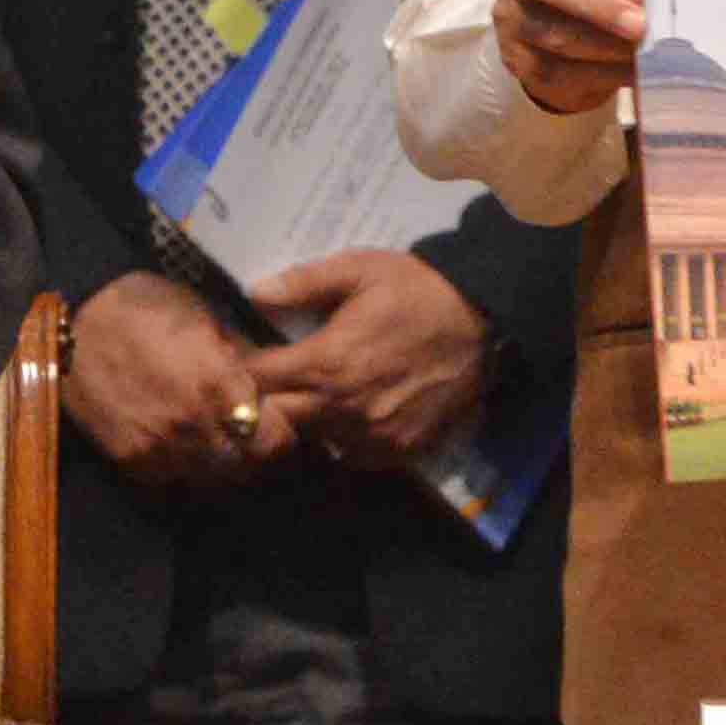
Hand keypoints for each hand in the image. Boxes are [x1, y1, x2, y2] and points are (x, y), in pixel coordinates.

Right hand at [63, 268, 286, 494]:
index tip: (279, 424)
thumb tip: (269, 380)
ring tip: (219, 445)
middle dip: (256, 454)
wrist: (69, 332)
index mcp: (217, 384)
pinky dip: (186, 473)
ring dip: (223, 467)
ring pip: (214, 482)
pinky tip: (184, 450)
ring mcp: (161, 449)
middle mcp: (193, 425)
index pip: (275, 440)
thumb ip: (239, 356)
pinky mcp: (132, 462)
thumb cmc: (140, 311)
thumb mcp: (201, 317)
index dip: (282, 435)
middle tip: (253, 438)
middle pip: (248, 467)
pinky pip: (175, 484)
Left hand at [237, 248, 491, 466]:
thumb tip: (253, 293)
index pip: (257, 384)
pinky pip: (352, 455)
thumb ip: (302, 283)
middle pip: (278, 421)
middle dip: (267, 402)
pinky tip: (348, 410)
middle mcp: (344, 410)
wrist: (483, 322)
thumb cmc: (416, 291)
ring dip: (306, 421)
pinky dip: (342, 437)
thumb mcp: (359, 270)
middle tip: (273, 380)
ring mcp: (372, 437)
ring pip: (313, 440)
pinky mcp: (399, 451)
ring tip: (312, 394)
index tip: (242, 359)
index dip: (243, 372)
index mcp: (326, 365)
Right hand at [496, 0, 649, 113]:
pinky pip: (554, 71)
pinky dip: (600, 75)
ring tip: (645, 53)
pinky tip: (632, 74)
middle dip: (595, 2)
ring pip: (550, 32)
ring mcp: (509, 14)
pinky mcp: (515, 57)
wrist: (557, 23)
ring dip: (604, 45)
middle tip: (640, 24)